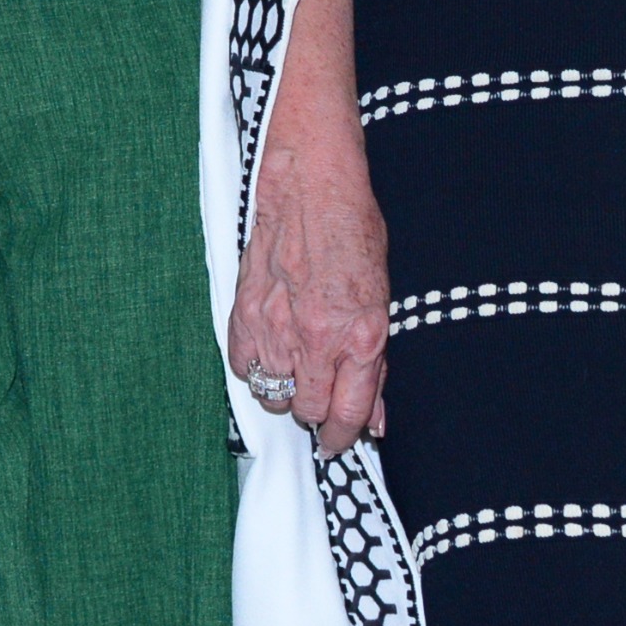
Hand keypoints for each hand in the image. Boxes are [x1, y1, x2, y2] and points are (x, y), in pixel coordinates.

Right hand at [228, 152, 390, 455]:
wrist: (311, 185)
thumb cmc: (351, 230)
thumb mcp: (382, 300)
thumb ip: (376, 364)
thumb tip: (373, 414)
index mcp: (360, 336)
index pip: (349, 414)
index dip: (345, 436)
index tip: (341, 439)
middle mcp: (317, 338)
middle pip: (308, 409)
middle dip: (317, 412)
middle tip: (321, 397)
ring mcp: (276, 326)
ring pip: (272, 394)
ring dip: (285, 391)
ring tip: (295, 371)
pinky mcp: (244, 310)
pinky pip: (243, 365)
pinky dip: (255, 367)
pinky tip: (269, 352)